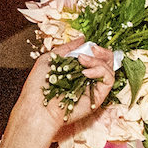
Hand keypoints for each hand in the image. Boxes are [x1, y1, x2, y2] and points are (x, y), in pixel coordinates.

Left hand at [0, 44, 114, 147]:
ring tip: (82, 61)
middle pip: (107, 61)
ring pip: (110, 68)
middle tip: (93, 49)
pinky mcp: (98, 97)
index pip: (95, 56)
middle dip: (103, 52)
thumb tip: (83, 39)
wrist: (37, 108)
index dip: (96, 49)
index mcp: (76, 70)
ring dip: (98, 60)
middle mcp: (87, 79)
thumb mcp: (50, 59)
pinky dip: (101, 71)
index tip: (90, 44)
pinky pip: (109, 80)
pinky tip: (86, 73)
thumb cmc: (38, 86)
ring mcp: (93, 88)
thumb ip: (67, 48)